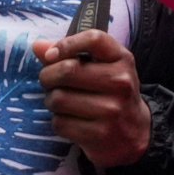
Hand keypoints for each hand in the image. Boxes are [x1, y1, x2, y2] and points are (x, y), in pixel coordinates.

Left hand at [31, 30, 150, 167]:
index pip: (94, 39)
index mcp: (122, 60)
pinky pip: (60, 122)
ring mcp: (112, 111)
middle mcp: (121, 83)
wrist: (136, 133)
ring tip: (59, 101)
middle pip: (67, 70)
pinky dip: (58, 120)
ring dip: (50, 99)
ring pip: (58, 98)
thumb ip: (70, 53)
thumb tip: (37, 46)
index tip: (51, 54)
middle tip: (49, 81)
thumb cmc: (112, 93)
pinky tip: (69, 119)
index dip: (66, 43)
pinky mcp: (100, 135)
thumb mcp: (102, 67)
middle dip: (47, 75)